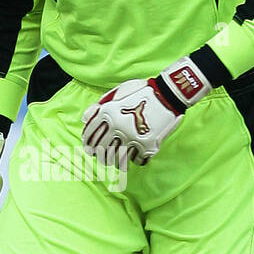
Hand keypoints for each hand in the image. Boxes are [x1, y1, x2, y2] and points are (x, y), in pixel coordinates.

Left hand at [82, 59, 211, 166]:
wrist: (169, 94)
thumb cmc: (142, 91)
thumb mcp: (118, 92)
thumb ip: (99, 105)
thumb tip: (84, 120)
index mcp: (108, 113)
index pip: (91, 135)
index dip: (87, 144)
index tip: (88, 149)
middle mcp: (118, 127)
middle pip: (102, 151)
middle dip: (100, 157)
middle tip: (102, 158)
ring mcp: (133, 138)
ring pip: (118, 160)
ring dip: (116, 162)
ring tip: (117, 160)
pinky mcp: (148, 146)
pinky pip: (137, 161)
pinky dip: (135, 160)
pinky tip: (135, 155)